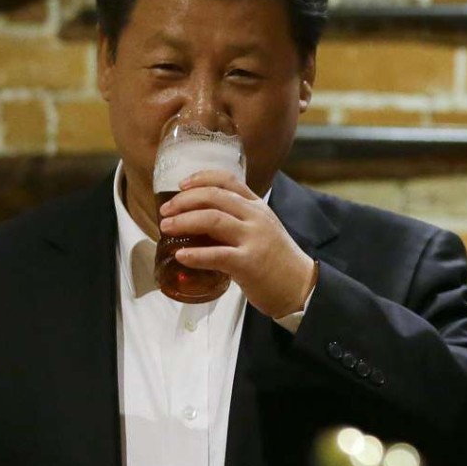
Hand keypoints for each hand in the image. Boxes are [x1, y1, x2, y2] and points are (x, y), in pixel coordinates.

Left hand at [158, 170, 316, 317]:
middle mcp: (256, 217)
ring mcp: (254, 239)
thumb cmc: (277, 260)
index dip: (201, 178)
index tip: (181, 185)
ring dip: (184, 221)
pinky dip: (195, 255)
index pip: (228, 180)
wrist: (300, 286)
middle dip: (184, 201)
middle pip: (214, 196)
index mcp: (258, 207)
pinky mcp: (249, 263)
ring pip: (213, 220)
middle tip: (166, 211)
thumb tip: (200, 220)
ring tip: (166, 228)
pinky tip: (181, 256)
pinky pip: (217, 255)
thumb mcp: (262, 229)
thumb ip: (238, 220)